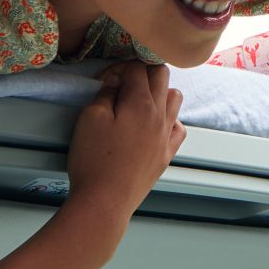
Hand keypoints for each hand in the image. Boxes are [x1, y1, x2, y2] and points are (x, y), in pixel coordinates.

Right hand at [65, 60, 185, 217]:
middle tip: (122, 84)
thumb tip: (116, 82)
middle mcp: (160, 115)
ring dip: (159, 91)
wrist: (105, 201)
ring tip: (138, 102)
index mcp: (140, 102)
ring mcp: (166, 135)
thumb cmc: (93, 160)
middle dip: (142, 72)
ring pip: (175, 97)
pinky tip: (153, 124)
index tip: (104, 81)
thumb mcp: (90, 118)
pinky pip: (179, 127)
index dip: (118, 68)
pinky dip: (170, 118)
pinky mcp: (167, 154)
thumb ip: (105, 93)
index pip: (137, 67)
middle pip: (161, 75)